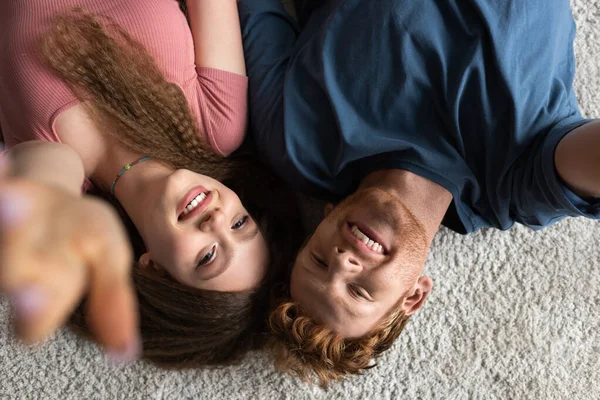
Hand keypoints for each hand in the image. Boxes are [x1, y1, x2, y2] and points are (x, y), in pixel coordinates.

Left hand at [0, 156, 139, 360]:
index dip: (35, 311)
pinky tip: (1, 158)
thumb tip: (126, 352)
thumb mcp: (108, 259)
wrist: (55, 197)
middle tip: (17, 224)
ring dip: (5, 217)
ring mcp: (2, 229)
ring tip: (13, 198)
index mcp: (42, 292)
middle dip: (14, 249)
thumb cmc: (82, 234)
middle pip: (7, 273)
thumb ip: (113, 300)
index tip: (34, 301)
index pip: (32, 319)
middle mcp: (12, 268)